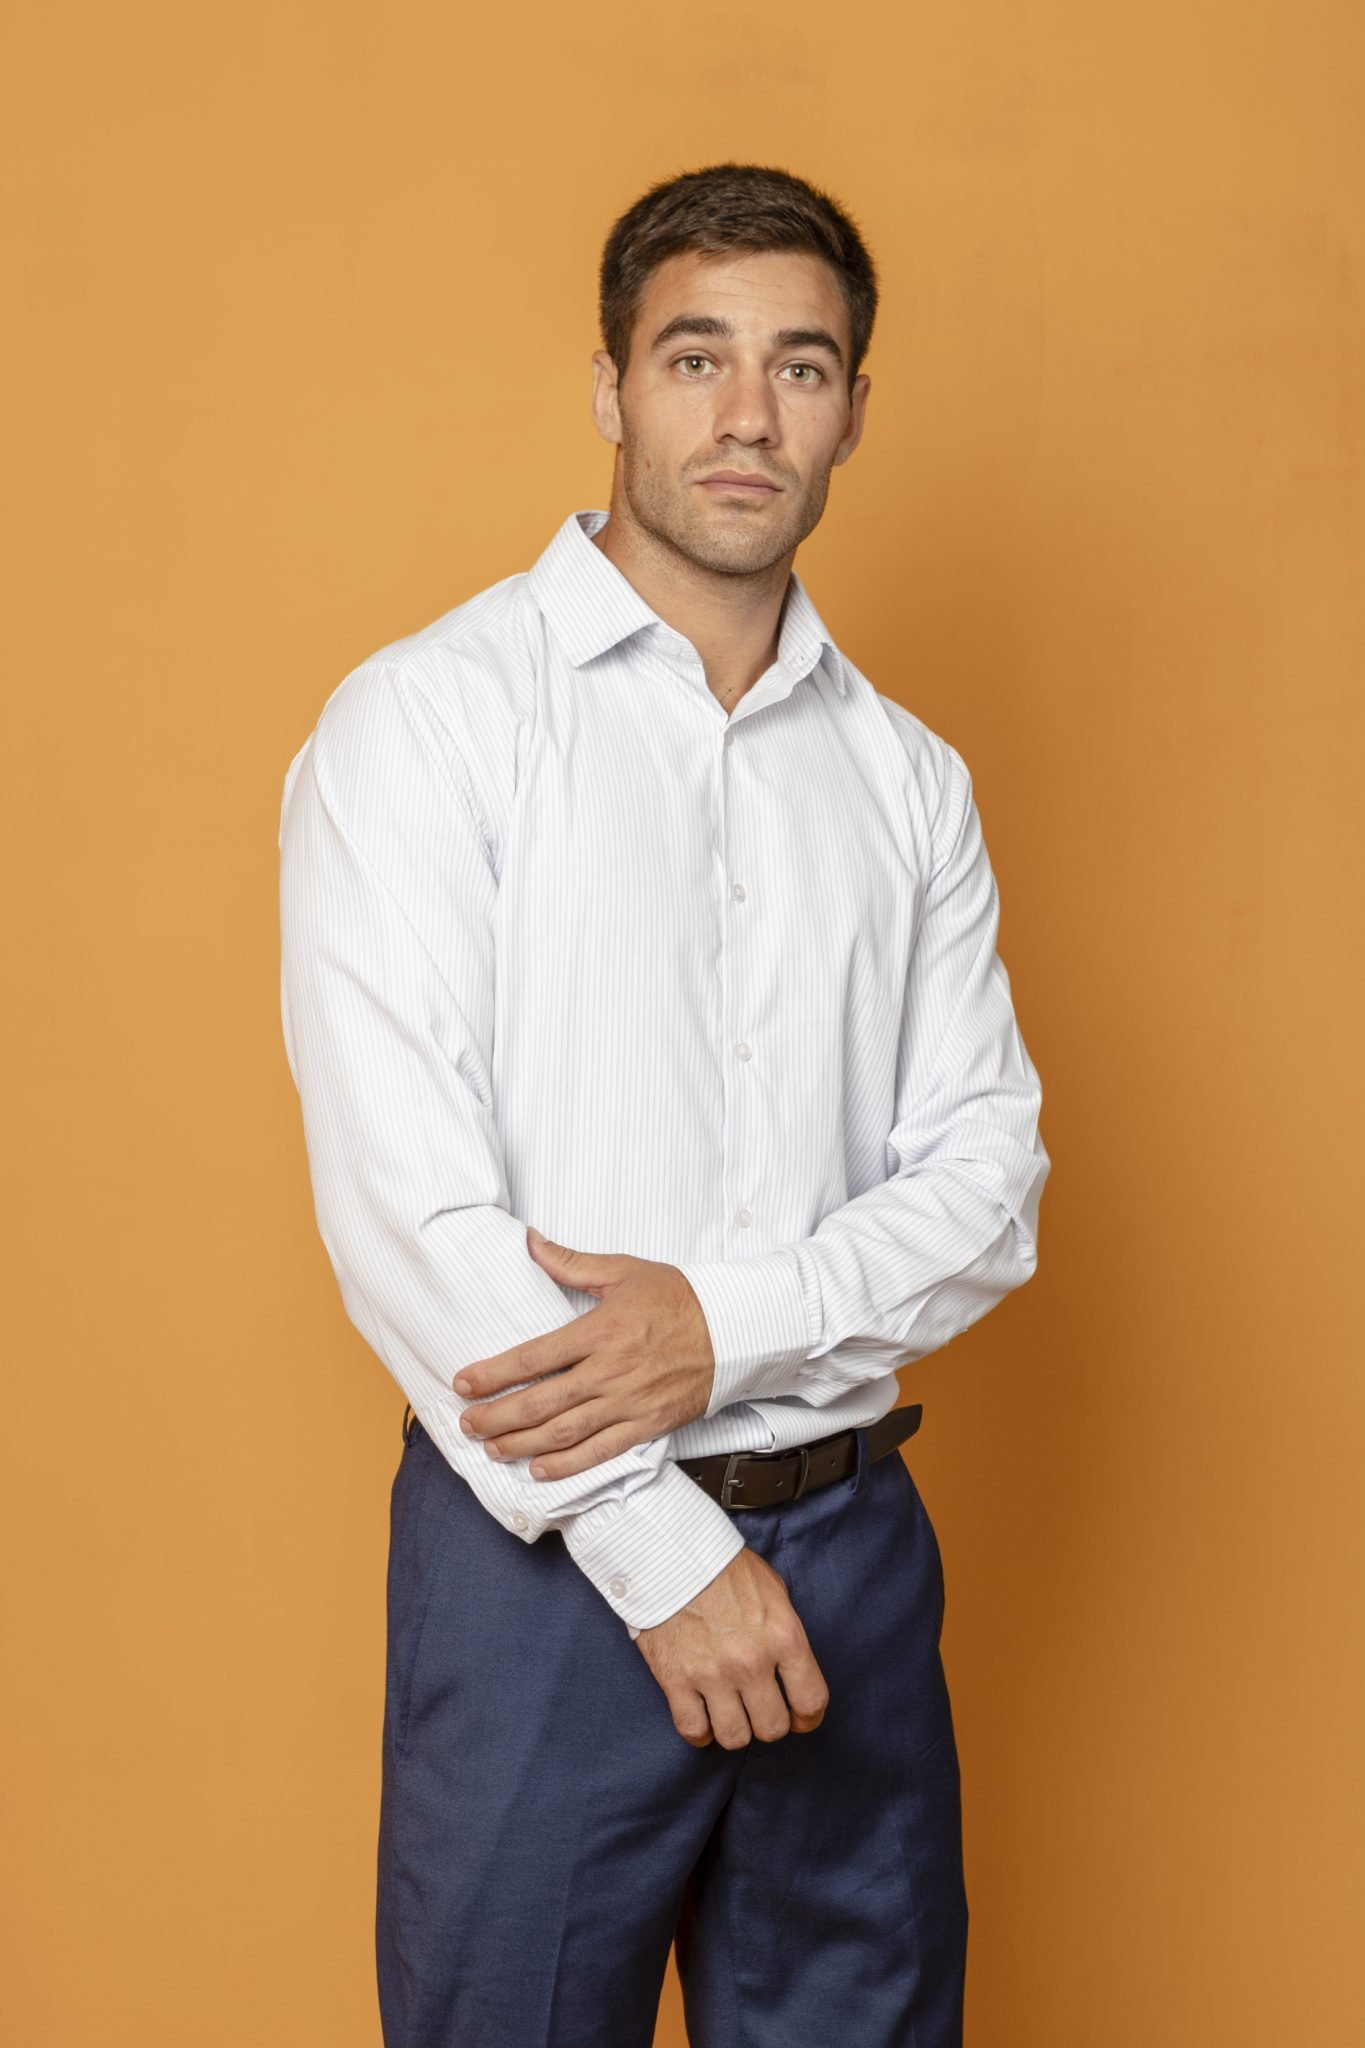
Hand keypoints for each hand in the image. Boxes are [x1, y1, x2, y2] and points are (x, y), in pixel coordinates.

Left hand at [450, 1227, 715, 1479]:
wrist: (734, 1331)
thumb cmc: (679, 1298)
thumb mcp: (624, 1270)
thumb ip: (571, 1262)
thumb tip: (531, 1242)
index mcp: (600, 1330)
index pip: (534, 1357)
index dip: (494, 1374)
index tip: (464, 1383)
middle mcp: (610, 1370)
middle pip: (541, 1401)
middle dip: (498, 1416)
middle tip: (467, 1423)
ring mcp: (628, 1402)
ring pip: (564, 1432)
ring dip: (522, 1444)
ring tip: (492, 1448)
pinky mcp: (647, 1425)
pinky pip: (601, 1451)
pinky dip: (567, 1465)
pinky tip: (539, 1469)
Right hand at [635, 1549, 829, 1748]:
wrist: (670, 1553)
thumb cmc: (724, 1567)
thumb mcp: (773, 1590)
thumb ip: (785, 1632)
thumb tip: (790, 1666)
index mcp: (783, 1637)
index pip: (811, 1701)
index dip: (808, 1718)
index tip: (800, 1718)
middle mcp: (752, 1662)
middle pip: (773, 1728)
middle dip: (769, 1723)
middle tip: (760, 1711)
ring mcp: (712, 1674)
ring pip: (734, 1737)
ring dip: (735, 1729)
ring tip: (730, 1713)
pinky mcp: (676, 1680)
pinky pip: (694, 1730)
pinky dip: (700, 1730)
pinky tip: (702, 1715)